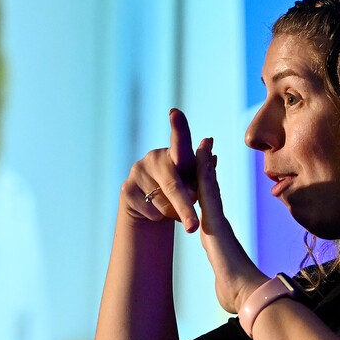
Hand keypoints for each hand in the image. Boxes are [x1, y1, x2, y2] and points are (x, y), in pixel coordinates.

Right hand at [121, 108, 205, 232]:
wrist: (150, 204)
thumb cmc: (180, 189)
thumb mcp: (193, 183)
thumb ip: (202, 173)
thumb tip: (212, 153)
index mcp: (176, 154)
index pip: (179, 141)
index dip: (178, 127)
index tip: (175, 113)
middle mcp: (155, 158)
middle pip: (173, 186)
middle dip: (185, 208)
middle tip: (193, 227)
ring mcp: (138, 171)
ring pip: (163, 203)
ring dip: (174, 213)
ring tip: (175, 209)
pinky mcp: (127, 188)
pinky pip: (150, 211)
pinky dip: (159, 218)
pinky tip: (156, 210)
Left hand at [194, 137, 269, 312]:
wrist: (250, 297)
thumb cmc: (240, 296)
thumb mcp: (228, 285)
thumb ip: (228, 281)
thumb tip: (229, 293)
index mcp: (219, 238)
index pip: (212, 206)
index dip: (209, 186)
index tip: (208, 168)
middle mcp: (220, 226)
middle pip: (212, 190)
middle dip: (208, 168)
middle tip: (207, 146)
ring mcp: (219, 223)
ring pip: (210, 187)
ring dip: (205, 163)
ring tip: (204, 142)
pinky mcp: (216, 224)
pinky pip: (208, 193)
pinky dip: (204, 174)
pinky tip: (201, 157)